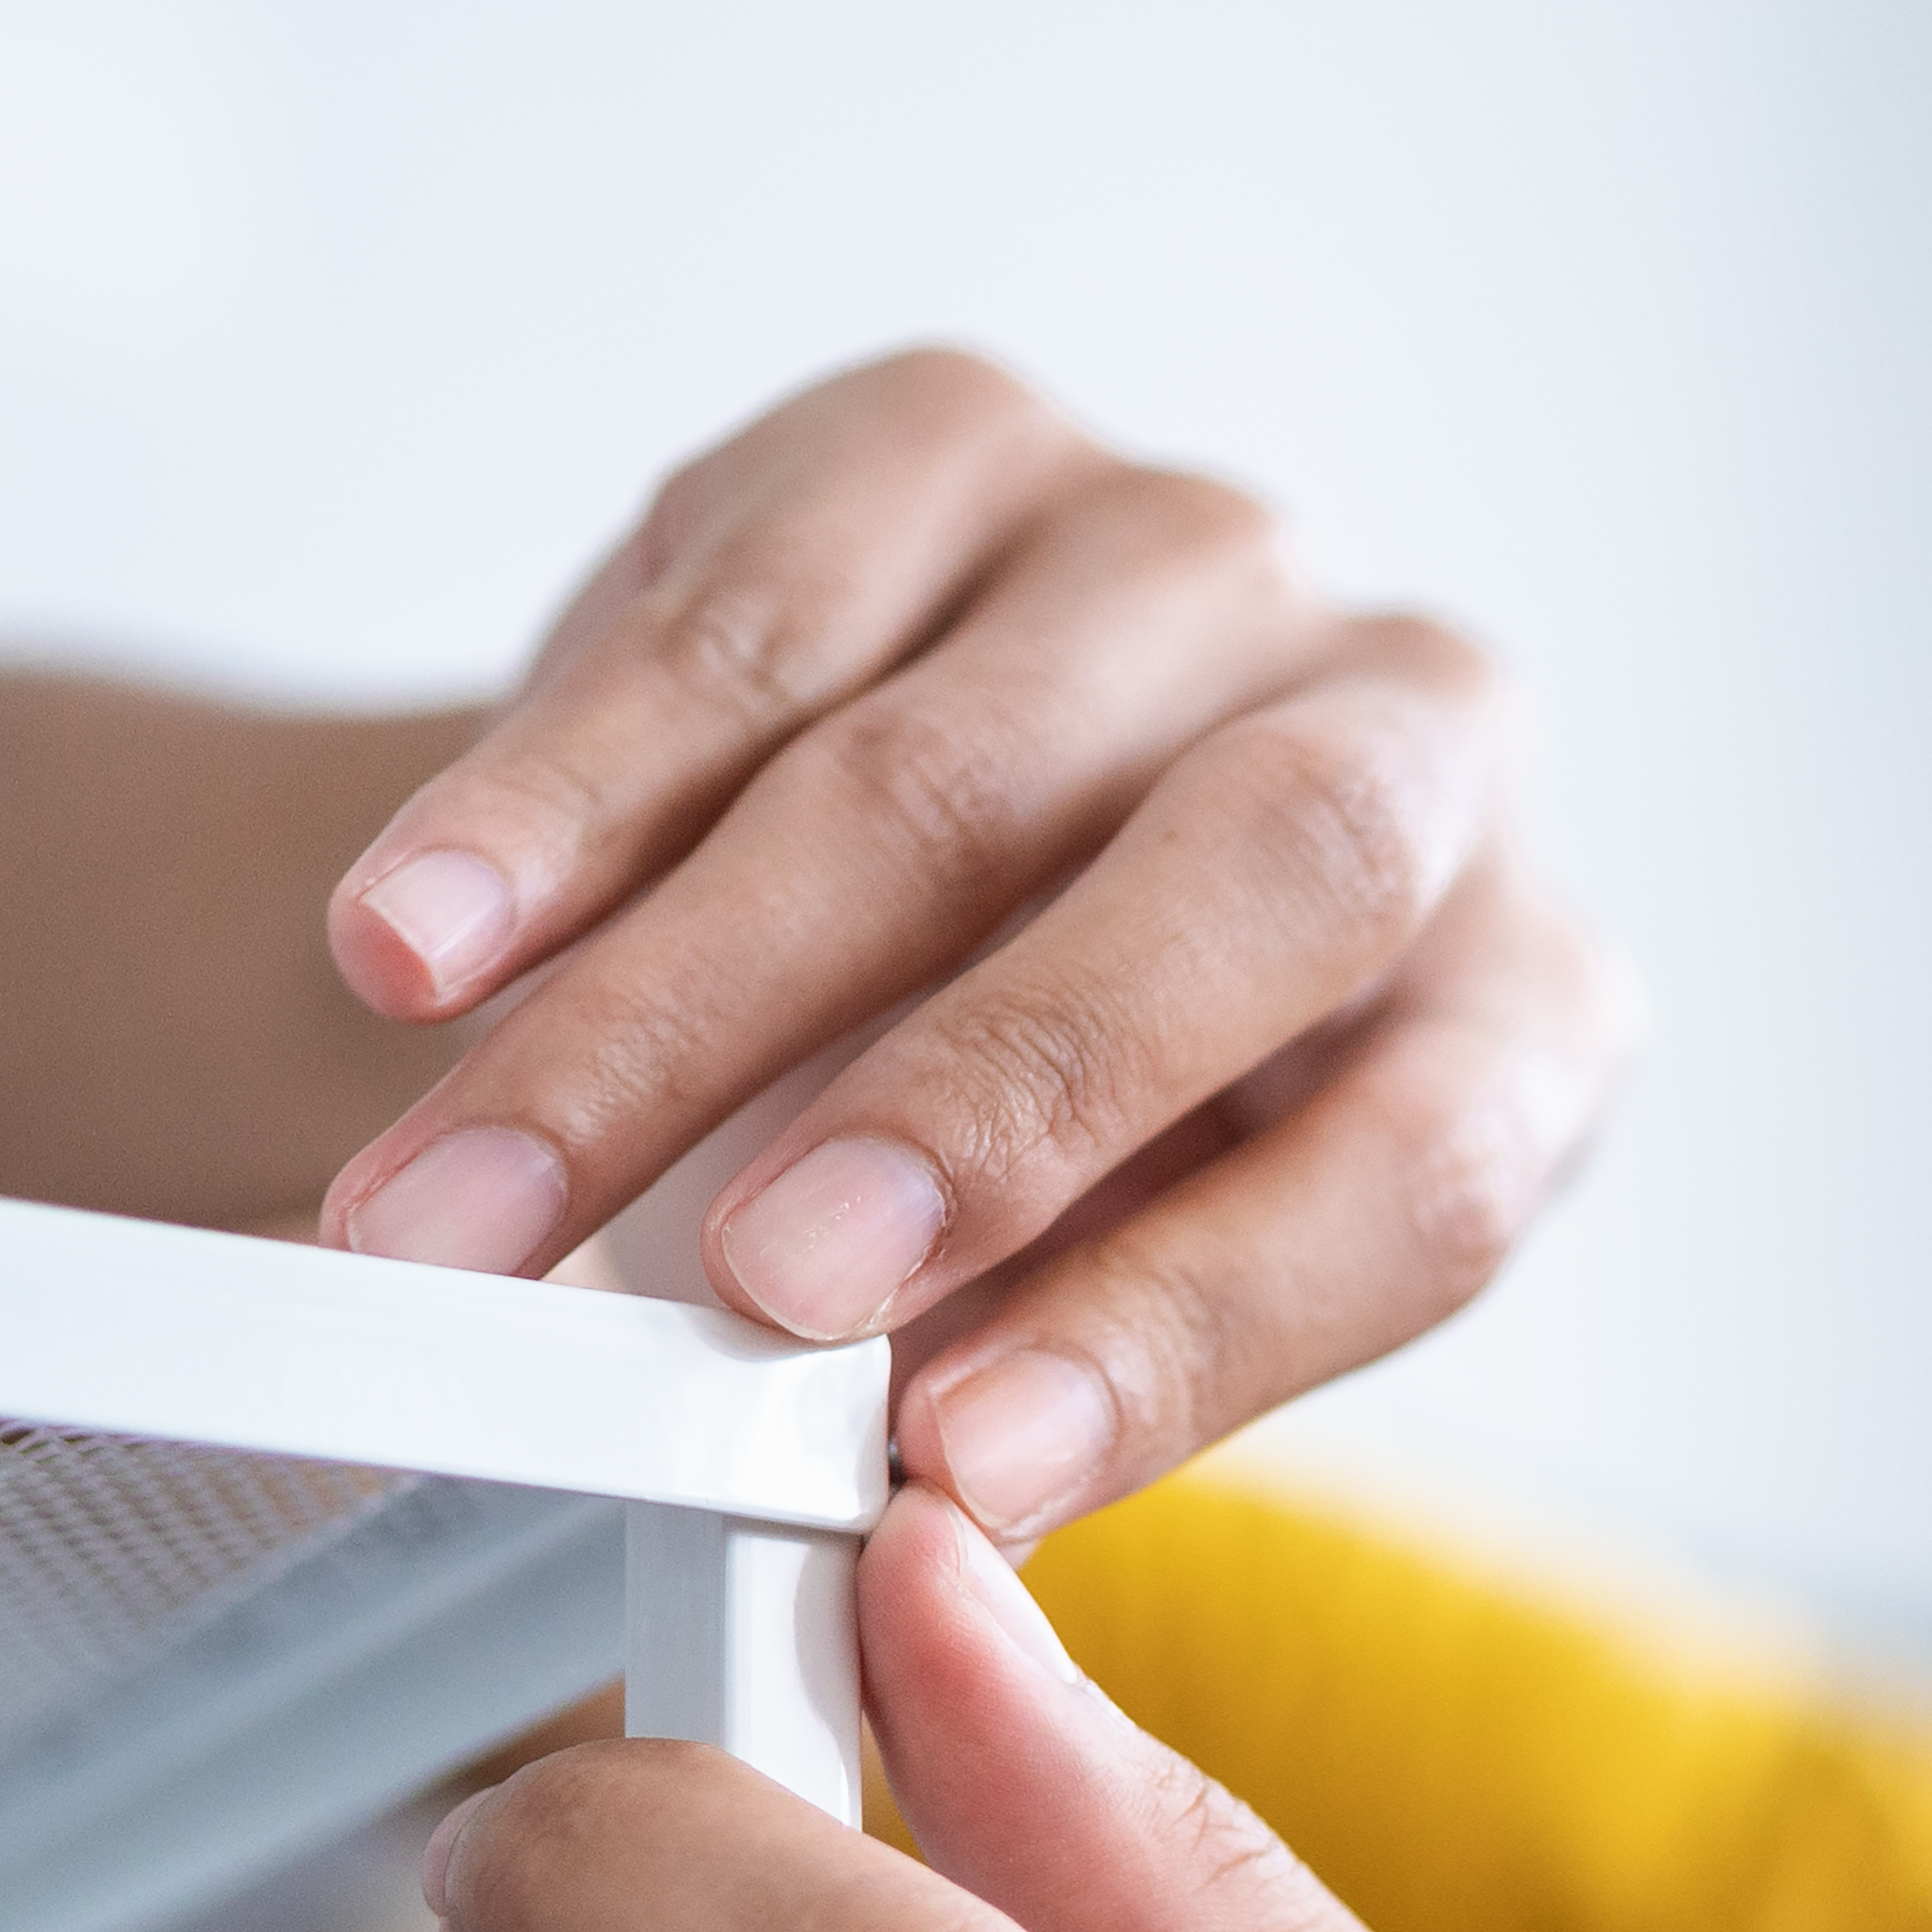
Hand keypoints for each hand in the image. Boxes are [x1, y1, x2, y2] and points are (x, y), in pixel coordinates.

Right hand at [312, 352, 1642, 1545]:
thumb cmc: (1025, 1169)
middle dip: (974, 1103)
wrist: (870, 906)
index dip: (1183, 1328)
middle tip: (747, 1284)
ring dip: (660, 1011)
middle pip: (1247, 887)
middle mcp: (1423, 742)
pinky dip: (551, 810)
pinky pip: (743, 621)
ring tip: (451, 1203)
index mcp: (1518, 1012)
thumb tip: (885, 1494)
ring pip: (933, 775)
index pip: (1420, 1174)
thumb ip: (1009, 1381)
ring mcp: (1199, 560)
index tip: (954, 1465)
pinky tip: (412, 952)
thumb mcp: (1077, 1304)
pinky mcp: (961, 436)